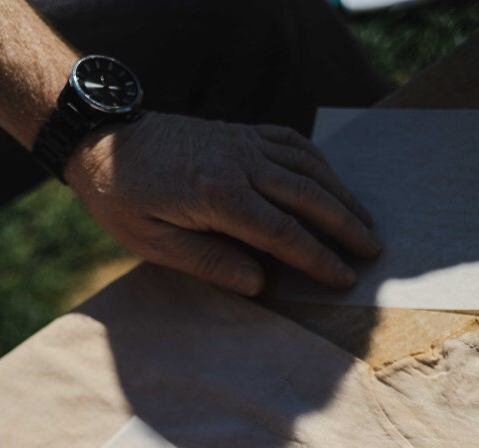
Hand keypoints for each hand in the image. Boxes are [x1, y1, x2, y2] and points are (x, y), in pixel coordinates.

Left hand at [66, 112, 380, 295]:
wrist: (104, 141)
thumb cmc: (123, 199)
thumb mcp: (153, 243)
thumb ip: (209, 263)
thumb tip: (260, 284)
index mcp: (219, 196)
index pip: (283, 233)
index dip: (319, 258)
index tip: (345, 277)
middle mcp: (240, 163)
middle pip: (308, 196)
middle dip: (345, 226)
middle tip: (373, 252)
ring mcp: (243, 142)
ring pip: (308, 167)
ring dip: (341, 194)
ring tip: (365, 221)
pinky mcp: (240, 132)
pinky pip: (291, 143)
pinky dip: (318, 162)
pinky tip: (331, 181)